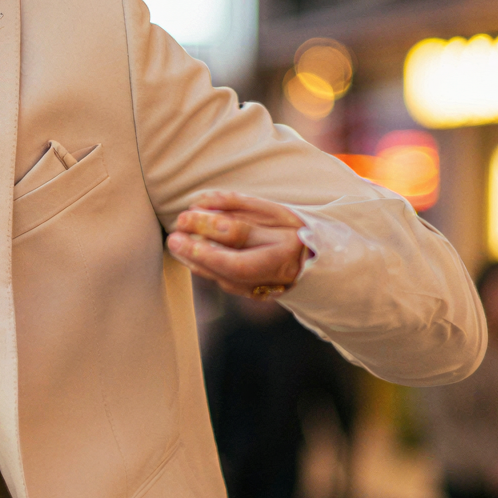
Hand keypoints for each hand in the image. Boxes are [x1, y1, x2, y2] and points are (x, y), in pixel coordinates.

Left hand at [167, 191, 307, 298]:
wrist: (321, 262)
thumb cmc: (295, 229)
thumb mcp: (275, 210)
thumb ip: (238, 204)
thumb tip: (201, 201)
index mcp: (288, 240)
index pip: (242, 236)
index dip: (211, 226)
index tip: (186, 218)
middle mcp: (280, 268)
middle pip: (234, 263)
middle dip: (199, 250)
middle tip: (175, 234)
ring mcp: (272, 287)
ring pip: (228, 279)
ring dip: (197, 262)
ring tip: (176, 244)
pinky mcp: (262, 296)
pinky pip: (230, 286)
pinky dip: (207, 271)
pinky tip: (189, 257)